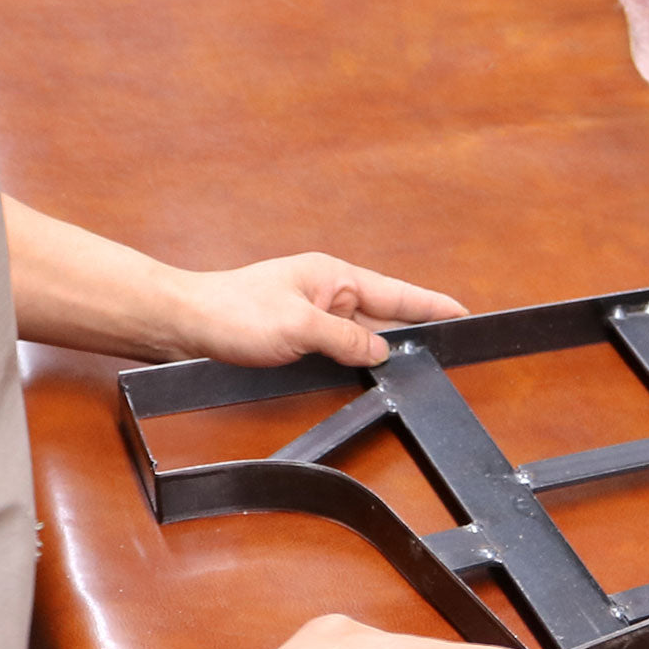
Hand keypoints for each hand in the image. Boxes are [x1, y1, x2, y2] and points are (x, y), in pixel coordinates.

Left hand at [173, 253, 467, 367]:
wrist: (185, 325)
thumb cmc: (232, 313)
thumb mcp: (299, 327)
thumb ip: (346, 339)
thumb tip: (380, 352)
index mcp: (333, 276)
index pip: (395, 293)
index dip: (431, 305)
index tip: (462, 313)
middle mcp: (328, 293)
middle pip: (384, 315)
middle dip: (412, 332)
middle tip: (445, 349)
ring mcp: (314, 314)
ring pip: (362, 336)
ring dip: (379, 350)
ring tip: (409, 365)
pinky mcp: (300, 336)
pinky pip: (341, 348)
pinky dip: (354, 360)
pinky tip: (364, 372)